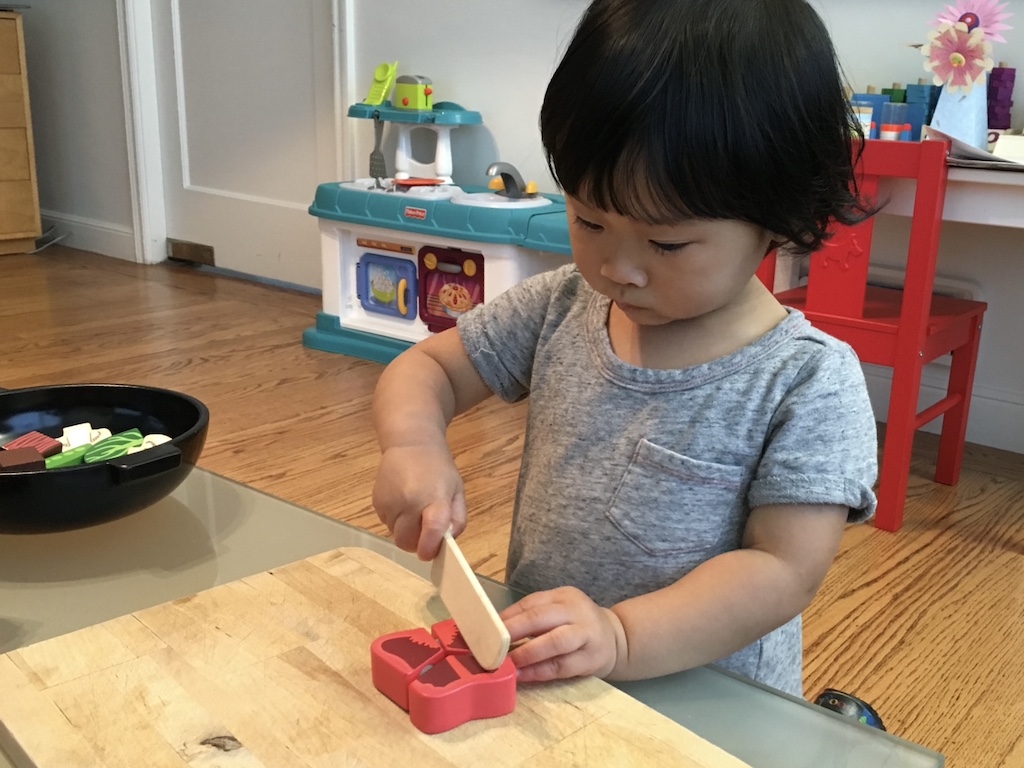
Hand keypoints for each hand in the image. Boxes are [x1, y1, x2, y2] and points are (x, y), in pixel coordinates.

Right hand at [372, 443, 466, 559]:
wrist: (410, 443)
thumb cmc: (438, 468)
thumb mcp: (457, 490)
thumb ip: (457, 518)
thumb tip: (447, 543)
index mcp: (434, 497)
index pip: (432, 529)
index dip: (430, 547)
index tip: (429, 554)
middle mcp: (409, 501)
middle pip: (407, 541)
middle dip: (417, 543)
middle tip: (425, 533)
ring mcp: (390, 501)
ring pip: (395, 535)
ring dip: (406, 531)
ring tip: (414, 510)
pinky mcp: (376, 501)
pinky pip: (386, 524)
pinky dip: (396, 521)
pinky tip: (403, 503)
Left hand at [500, 586, 626, 682]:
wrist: (617, 639)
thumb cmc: (577, 624)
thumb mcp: (559, 610)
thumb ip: (533, 615)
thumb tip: (495, 629)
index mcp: (563, 596)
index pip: (531, 603)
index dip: (506, 617)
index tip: (484, 629)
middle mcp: (576, 612)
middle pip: (540, 618)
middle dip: (513, 632)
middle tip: (490, 646)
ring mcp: (586, 635)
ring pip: (554, 642)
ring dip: (527, 653)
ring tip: (506, 663)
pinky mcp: (591, 659)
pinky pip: (562, 666)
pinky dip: (540, 672)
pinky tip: (523, 676)